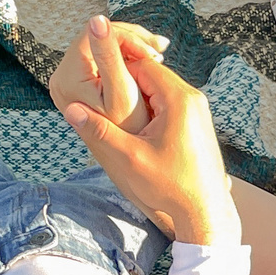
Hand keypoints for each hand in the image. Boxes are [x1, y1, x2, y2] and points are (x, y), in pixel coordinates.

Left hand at [48, 16, 166, 135]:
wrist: (129, 160)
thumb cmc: (130, 131)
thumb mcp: (122, 90)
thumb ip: (110, 55)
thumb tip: (96, 18)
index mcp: (66, 78)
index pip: (93, 33)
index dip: (127, 36)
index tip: (155, 49)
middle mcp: (59, 78)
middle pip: (96, 40)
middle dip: (132, 40)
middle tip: (163, 47)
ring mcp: (68, 82)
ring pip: (102, 49)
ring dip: (132, 48)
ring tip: (160, 54)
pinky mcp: (79, 85)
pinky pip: (103, 62)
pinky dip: (126, 60)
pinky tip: (149, 62)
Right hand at [62, 54, 236, 245]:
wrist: (205, 210)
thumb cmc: (171, 186)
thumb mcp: (129, 159)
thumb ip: (100, 131)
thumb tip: (70, 109)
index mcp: (178, 99)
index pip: (142, 64)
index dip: (116, 71)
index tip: (96, 85)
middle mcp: (193, 98)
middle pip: (151, 75)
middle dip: (126, 86)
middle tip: (104, 103)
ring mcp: (198, 110)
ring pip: (160, 90)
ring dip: (138, 100)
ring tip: (119, 120)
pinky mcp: (197, 122)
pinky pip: (169, 104)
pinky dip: (151, 111)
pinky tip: (138, 131)